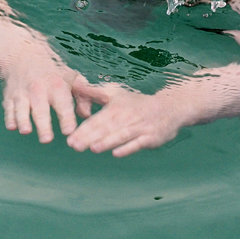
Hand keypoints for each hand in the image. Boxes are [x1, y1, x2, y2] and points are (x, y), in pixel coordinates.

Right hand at [2, 59, 90, 143]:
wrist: (23, 56)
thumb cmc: (53, 72)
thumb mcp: (71, 78)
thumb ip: (82, 97)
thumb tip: (86, 115)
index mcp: (57, 86)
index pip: (62, 104)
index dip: (66, 118)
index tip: (69, 131)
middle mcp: (38, 89)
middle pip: (40, 109)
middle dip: (43, 124)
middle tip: (46, 139)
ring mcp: (22, 93)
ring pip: (21, 108)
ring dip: (23, 120)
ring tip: (26, 131)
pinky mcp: (9, 97)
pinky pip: (8, 108)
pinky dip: (9, 117)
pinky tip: (12, 127)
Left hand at [65, 79, 184, 156]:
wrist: (170, 108)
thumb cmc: (137, 103)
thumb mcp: (115, 94)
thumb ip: (94, 93)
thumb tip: (74, 85)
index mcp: (115, 108)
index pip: (96, 120)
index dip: (82, 129)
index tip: (69, 138)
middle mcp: (126, 117)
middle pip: (105, 129)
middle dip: (89, 137)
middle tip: (74, 145)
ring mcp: (139, 128)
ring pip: (121, 135)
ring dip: (107, 142)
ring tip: (93, 148)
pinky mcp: (151, 137)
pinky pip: (138, 143)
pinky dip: (128, 148)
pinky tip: (116, 153)